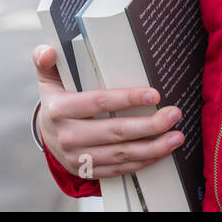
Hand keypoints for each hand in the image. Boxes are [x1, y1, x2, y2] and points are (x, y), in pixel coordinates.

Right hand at [31, 44, 184, 180]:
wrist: (47, 136)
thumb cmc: (56, 101)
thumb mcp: (48, 78)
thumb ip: (45, 60)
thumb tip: (49, 50)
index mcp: (59, 109)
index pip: (97, 102)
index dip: (126, 98)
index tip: (153, 94)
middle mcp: (68, 136)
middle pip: (115, 131)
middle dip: (149, 124)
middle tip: (174, 114)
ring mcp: (78, 157)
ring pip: (121, 155)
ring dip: (153, 147)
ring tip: (176, 136)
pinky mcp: (88, 171)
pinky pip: (119, 169)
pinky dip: (143, 162)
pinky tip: (160, 152)